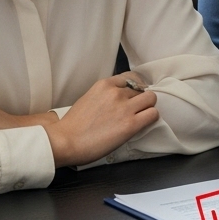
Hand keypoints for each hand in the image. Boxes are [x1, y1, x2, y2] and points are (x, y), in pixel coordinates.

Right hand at [42, 74, 159, 167]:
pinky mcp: (131, 124)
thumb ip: (104, 96)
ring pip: (151, 99)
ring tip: (141, 117)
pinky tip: (143, 124)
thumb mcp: (87, 99)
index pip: (130, 78)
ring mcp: (125, 107)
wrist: (65, 141)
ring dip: (148, 107)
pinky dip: (151, 118)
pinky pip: (153, 114)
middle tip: (136, 109)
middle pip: (141, 89)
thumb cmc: (72, 126)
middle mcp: (116, 92)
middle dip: (140, 98)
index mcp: (104, 85)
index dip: (134, 88)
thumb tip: (115, 102)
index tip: (133, 96)